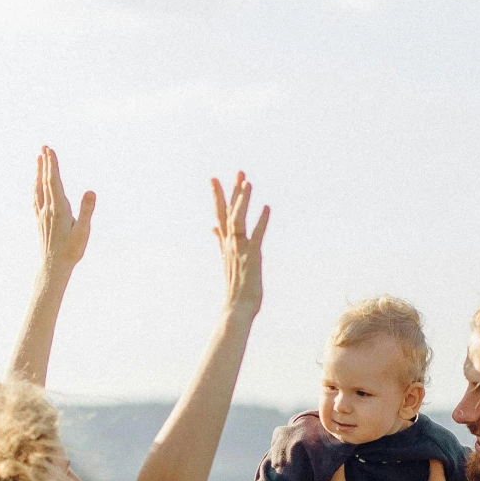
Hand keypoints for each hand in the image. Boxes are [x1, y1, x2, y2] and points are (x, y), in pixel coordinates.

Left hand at [34, 146, 93, 270]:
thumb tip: (91, 191)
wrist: (54, 266)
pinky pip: (36, 197)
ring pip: (38, 188)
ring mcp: (42, 214)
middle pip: (44, 181)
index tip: (49, 151)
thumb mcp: (83, 231)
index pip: (53, 181)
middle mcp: (47, 208)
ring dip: (38, 172)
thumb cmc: (71, 250)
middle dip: (44, 163)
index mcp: (59, 208)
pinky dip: (36, 185)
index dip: (52, 165)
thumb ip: (87, 210)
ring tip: (38, 159)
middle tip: (44, 147)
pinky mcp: (40, 219)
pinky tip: (36, 184)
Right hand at [209, 171, 268, 314]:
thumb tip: (212, 227)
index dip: (218, 196)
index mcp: (226, 244)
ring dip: (242, 201)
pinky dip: (261, 221)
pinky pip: (256, 236)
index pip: (220, 215)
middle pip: (228, 213)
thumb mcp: (227, 259)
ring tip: (247, 182)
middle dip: (232, 191)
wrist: (237, 309)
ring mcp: (239, 250)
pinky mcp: (251, 257)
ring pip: (238, 220)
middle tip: (238, 171)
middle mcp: (230, 244)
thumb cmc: (236, 286)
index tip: (215, 178)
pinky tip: (267, 207)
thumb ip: (220, 241)